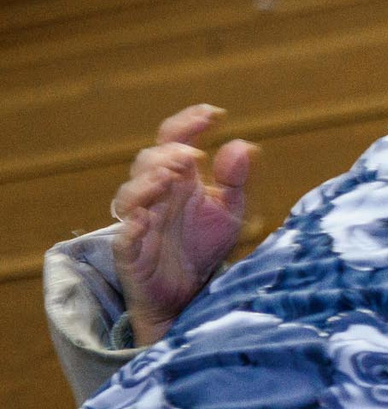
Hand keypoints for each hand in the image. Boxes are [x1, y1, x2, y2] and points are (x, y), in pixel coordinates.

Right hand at [111, 105, 256, 346]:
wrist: (188, 294)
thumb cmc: (203, 245)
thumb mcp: (229, 210)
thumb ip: (236, 179)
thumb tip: (244, 144)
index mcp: (178, 180)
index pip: (173, 140)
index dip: (188, 124)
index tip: (214, 114)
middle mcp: (155, 196)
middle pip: (147, 163)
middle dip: (167, 155)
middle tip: (192, 156)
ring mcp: (139, 222)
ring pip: (128, 196)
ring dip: (146, 183)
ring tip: (170, 177)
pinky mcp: (131, 253)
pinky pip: (123, 237)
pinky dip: (132, 226)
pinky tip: (147, 219)